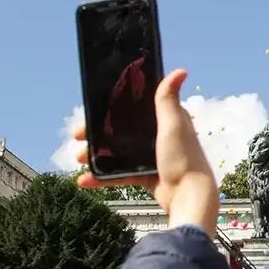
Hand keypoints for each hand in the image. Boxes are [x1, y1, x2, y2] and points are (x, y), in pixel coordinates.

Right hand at [75, 69, 218, 235]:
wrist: (188, 197)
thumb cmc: (183, 159)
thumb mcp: (173, 125)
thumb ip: (168, 100)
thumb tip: (181, 70)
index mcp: (167, 120)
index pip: (136, 108)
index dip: (114, 107)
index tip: (94, 109)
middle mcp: (160, 136)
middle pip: (123, 130)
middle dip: (99, 133)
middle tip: (79, 135)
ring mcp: (153, 157)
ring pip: (119, 152)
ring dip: (98, 155)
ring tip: (80, 157)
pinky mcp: (148, 176)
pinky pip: (121, 175)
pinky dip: (103, 178)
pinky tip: (85, 180)